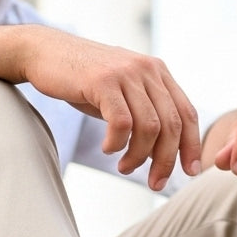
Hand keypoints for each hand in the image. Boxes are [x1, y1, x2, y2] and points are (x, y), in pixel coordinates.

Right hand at [22, 28, 201, 190]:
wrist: (44, 52)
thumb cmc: (85, 81)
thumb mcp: (123, 94)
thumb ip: (145, 115)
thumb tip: (162, 154)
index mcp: (158, 72)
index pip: (187, 113)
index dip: (191, 145)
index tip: (190, 172)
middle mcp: (147, 69)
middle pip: (171, 125)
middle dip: (165, 161)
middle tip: (155, 183)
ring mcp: (126, 73)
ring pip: (149, 127)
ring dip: (138, 156)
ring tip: (124, 167)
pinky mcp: (103, 81)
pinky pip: (122, 123)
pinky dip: (117, 144)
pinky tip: (107, 148)